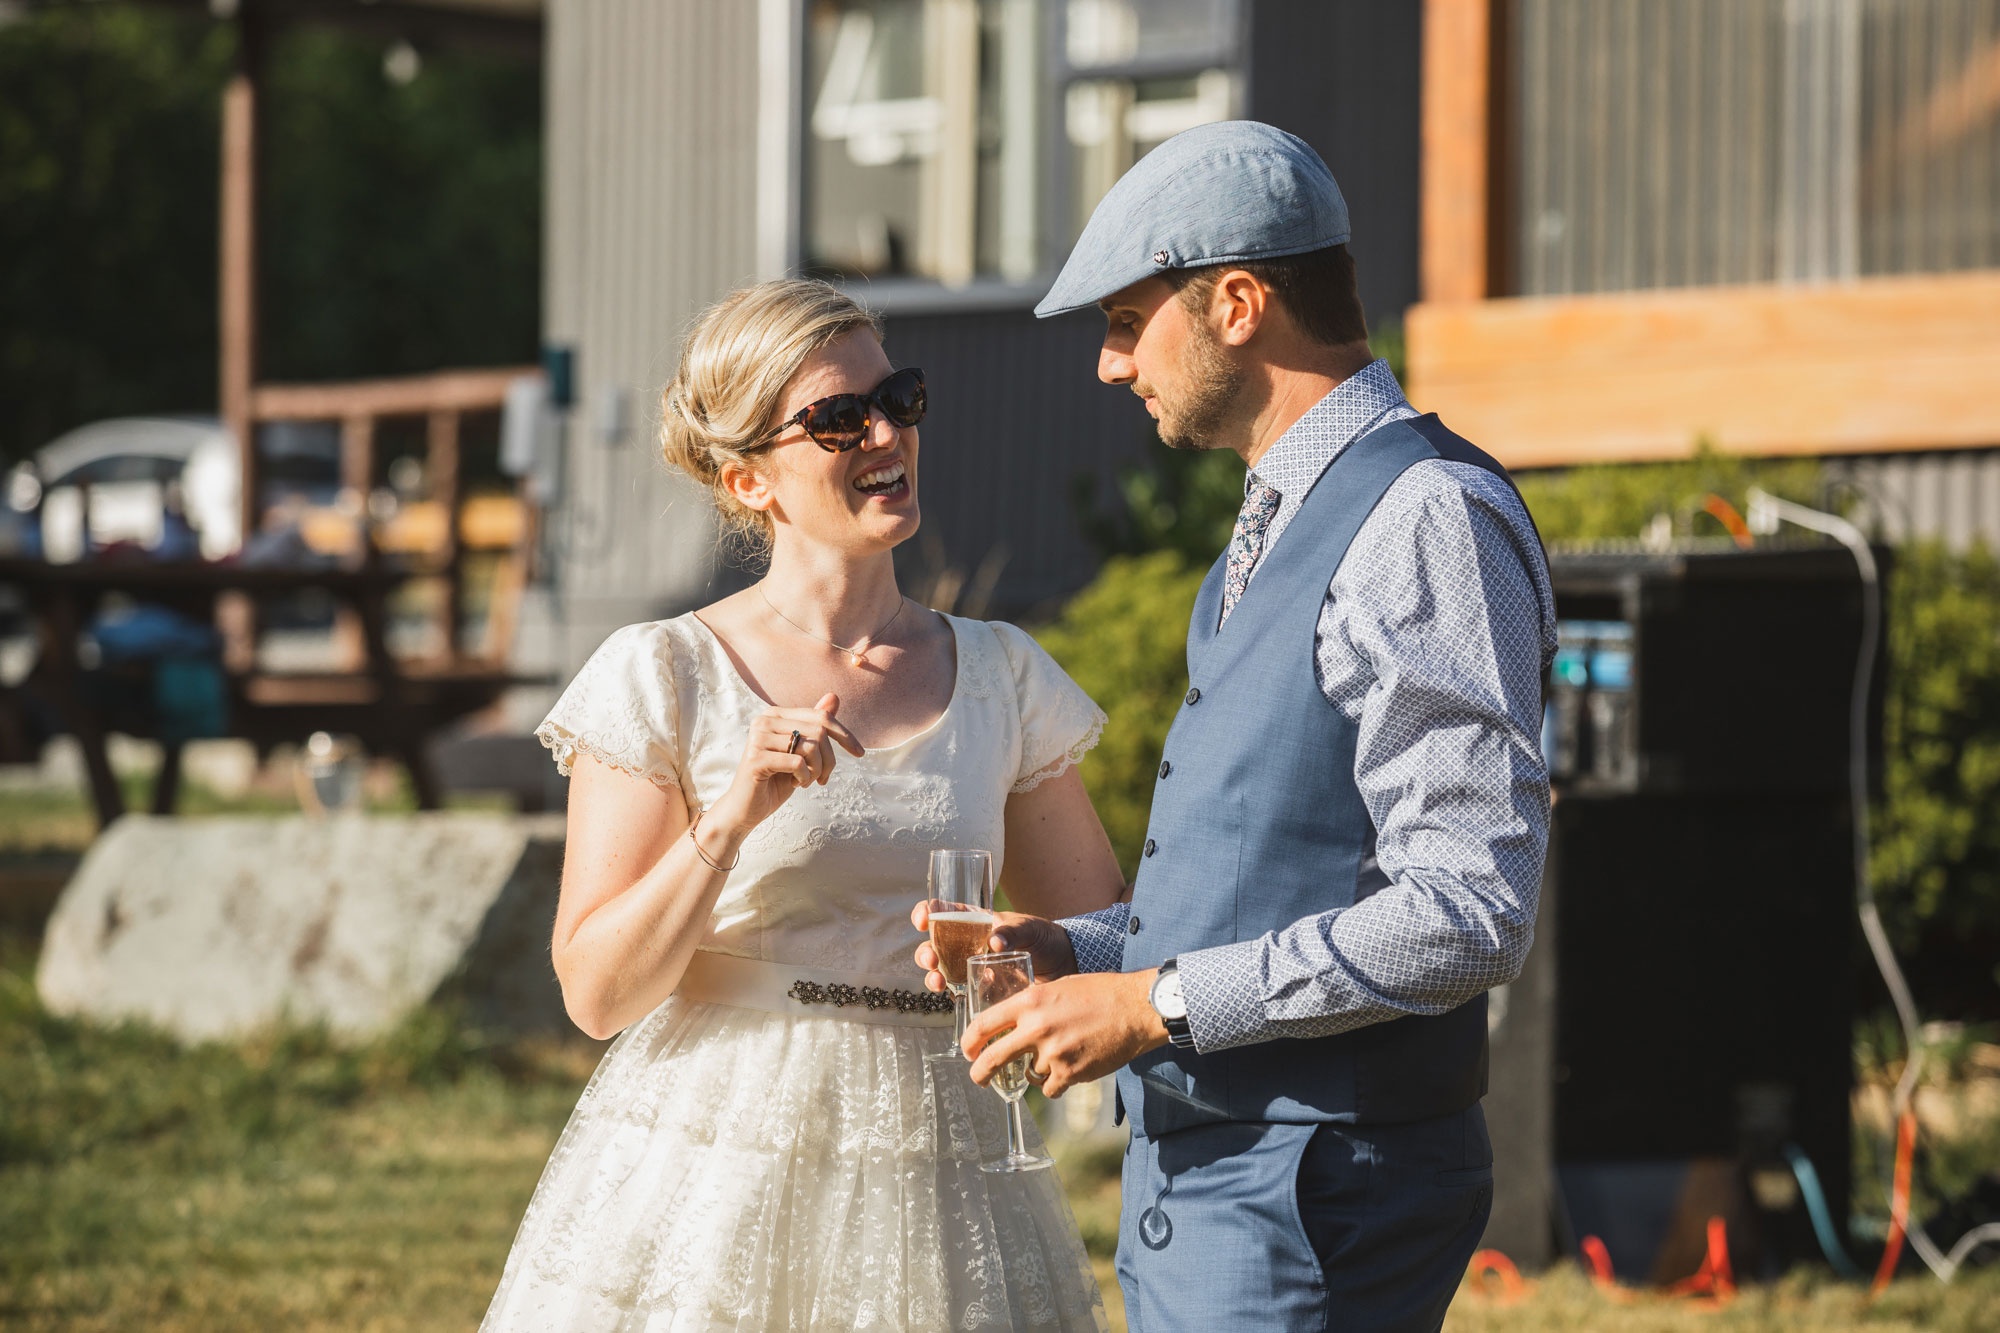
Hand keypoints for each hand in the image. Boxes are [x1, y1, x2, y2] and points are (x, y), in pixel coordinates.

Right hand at [708, 693, 863, 836]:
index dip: (845, 735)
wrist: (745, 808)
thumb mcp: (801, 753)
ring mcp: (758, 738)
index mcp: (775, 714)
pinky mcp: (756, 758)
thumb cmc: (775, 780)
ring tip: (807, 781)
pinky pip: (798, 763)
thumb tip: (834, 696)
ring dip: (817, 770)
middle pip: (819, 731)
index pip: (821, 716)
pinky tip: (796, 784)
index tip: (860, 753)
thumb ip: (815, 725)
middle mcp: (764, 720)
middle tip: (823, 778)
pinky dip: (805, 778)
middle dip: (830, 759)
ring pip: (810, 747)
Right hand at [908, 905, 1078, 990]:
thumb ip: (1013, 931)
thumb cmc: (1044, 938)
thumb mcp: (1029, 928)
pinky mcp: (978, 987)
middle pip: (933, 944)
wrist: (1062, 965)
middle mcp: (966, 942)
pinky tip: (962, 994)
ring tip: (938, 983)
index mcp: (974, 920)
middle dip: (925, 952)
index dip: (926, 912)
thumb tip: (994, 942)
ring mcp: (970, 966)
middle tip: (932, 960)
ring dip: (932, 976)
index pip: (942, 911)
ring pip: (939, 970)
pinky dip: (954, 994)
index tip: (925, 921)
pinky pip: (958, 991)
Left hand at [960, 968, 1166, 1098]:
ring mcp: (1053, 1053)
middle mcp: (1036, 1028)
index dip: (969, 1041)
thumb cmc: (1100, 993)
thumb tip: (1014, 1022)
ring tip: (1064, 1052)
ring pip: (1030, 1072)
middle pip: (992, 1058)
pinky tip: (1071, 1069)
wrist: (1135, 1009)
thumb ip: (1033, 1004)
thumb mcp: (1058, 987)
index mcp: (1030, 1002)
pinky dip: (1056, 1084)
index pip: (983, 1025)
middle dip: (980, 1072)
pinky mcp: (1070, 1073)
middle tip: (979, 1078)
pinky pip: (1049, 1088)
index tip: (968, 1050)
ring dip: (1040, 1069)